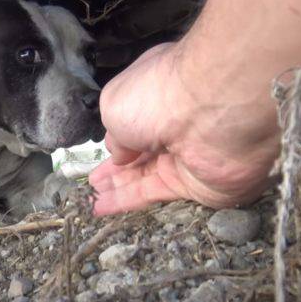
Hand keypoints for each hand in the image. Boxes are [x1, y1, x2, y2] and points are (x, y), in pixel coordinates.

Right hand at [89, 43, 279, 214]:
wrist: (210, 114)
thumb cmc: (156, 96)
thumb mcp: (114, 106)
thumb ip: (114, 135)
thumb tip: (119, 155)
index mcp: (158, 94)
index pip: (136, 119)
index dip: (119, 136)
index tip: (103, 151)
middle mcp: (173, 124)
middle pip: (141, 151)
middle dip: (116, 166)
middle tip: (92, 181)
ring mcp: (185, 156)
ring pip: (144, 176)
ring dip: (116, 187)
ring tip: (90, 199)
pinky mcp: (195, 185)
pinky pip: (155, 194)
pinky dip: (127, 201)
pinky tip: (101, 207)